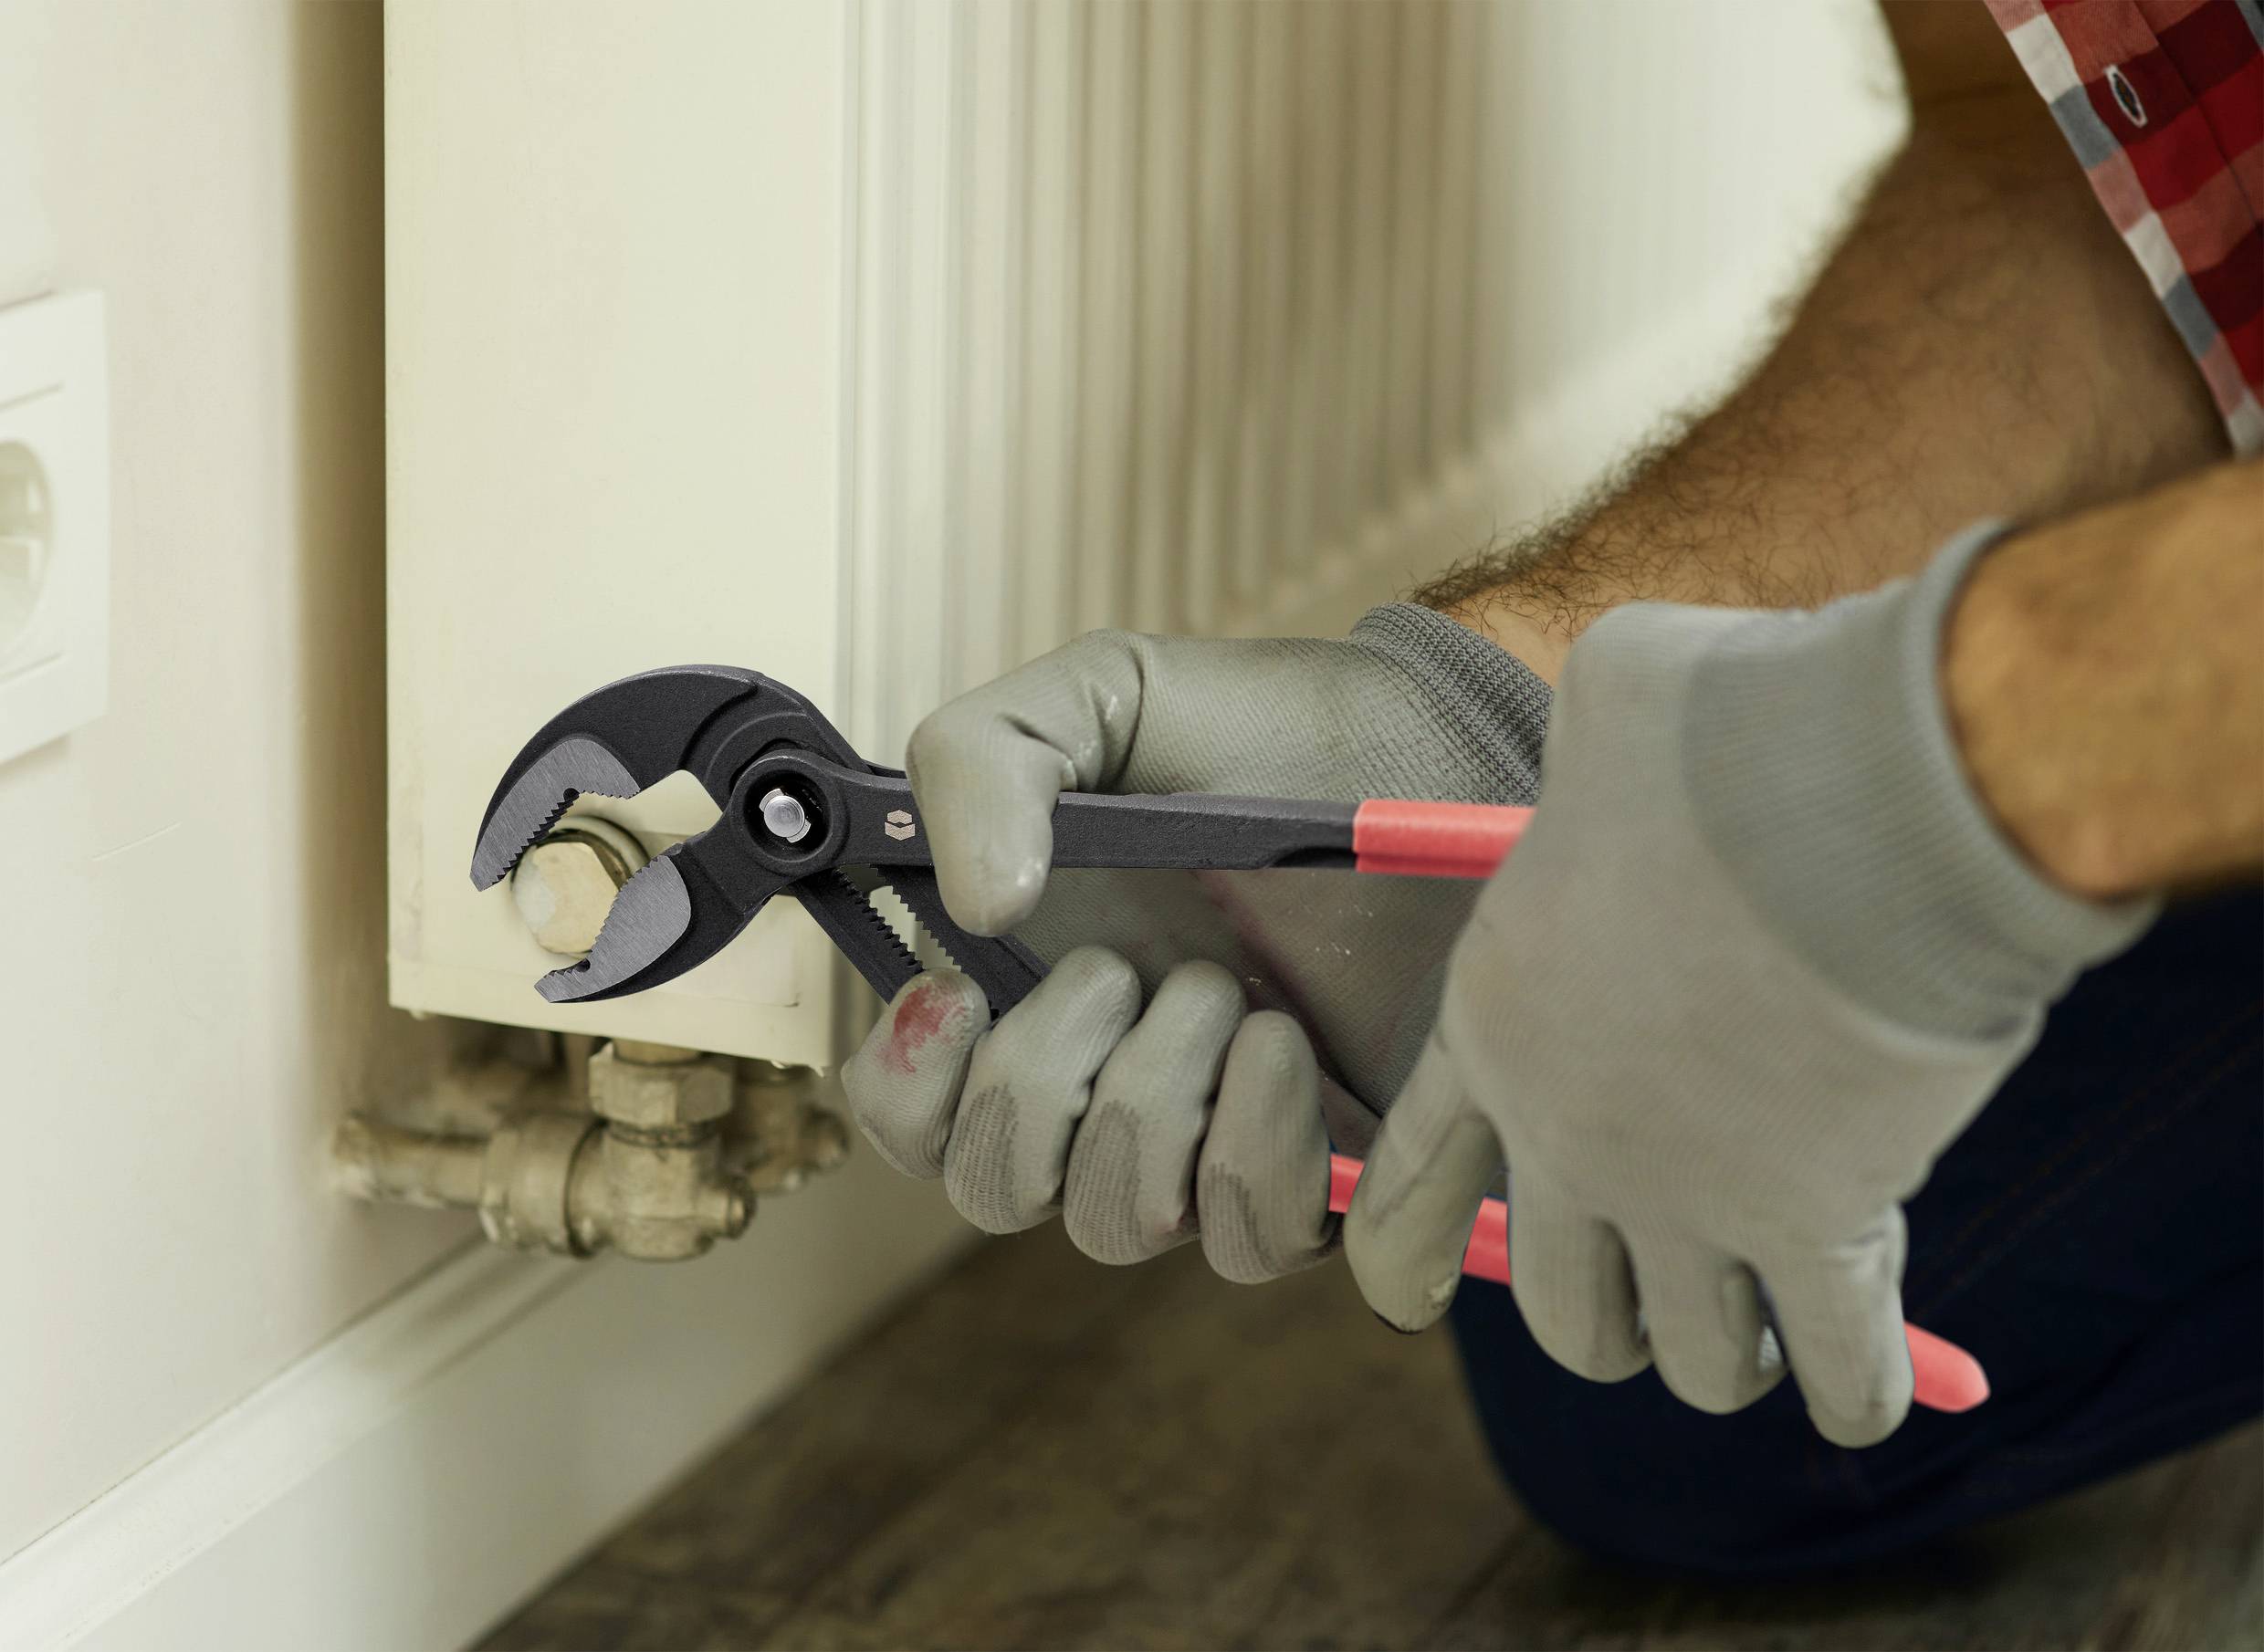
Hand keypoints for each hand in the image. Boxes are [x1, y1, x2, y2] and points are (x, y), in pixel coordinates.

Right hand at [841, 608, 1550, 1278]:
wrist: (1424, 750)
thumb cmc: (1256, 731)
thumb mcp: (1097, 697)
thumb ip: (982, 763)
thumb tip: (973, 912)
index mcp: (1020, 990)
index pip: (913, 1118)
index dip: (909, 1087)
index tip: (956, 994)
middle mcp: (1101, 1086)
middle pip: (994, 1189)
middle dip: (1038, 1084)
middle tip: (1114, 967)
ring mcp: (1207, 1139)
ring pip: (1112, 1222)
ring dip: (1151, 1103)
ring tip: (1221, 989)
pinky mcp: (1318, 1175)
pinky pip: (1246, 1242)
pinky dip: (1249, 1151)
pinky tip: (1279, 1044)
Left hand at [1347, 527, 2154, 1444]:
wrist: (1844, 790)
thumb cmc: (1716, 730)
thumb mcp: (1608, 711)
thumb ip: (1595, 760)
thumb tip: (1629, 738)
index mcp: (1490, 1025)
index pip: (1408, 1184)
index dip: (1408, 1246)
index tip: (1416, 1283)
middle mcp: (1569, 1135)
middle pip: (1559, 1305)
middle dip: (1601, 1316)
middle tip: (1647, 1296)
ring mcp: (1687, 1198)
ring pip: (1692, 1356)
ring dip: (1723, 1352)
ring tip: (1758, 1328)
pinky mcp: (1819, 1228)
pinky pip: (1837, 1361)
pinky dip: (1853, 1384)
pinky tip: (1864, 1386)